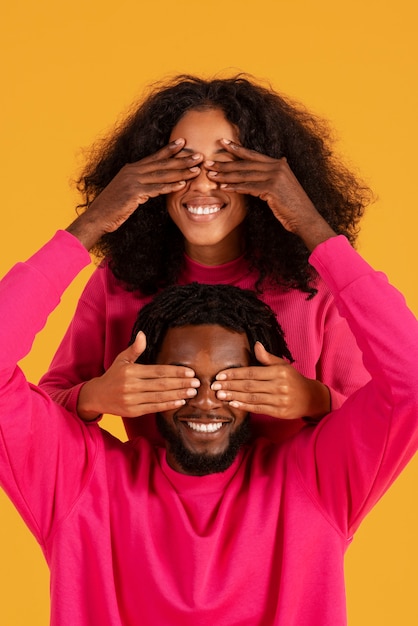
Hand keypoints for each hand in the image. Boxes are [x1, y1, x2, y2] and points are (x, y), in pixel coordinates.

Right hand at [67, 139, 203, 248]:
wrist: (97, 217)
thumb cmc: (112, 208)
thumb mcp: (126, 193)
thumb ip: (139, 187)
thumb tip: (150, 188)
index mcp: (131, 169)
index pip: (154, 157)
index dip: (169, 149)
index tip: (183, 142)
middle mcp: (132, 171)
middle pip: (162, 164)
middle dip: (182, 159)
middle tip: (199, 155)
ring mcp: (132, 181)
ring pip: (162, 175)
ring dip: (181, 172)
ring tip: (196, 170)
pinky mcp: (133, 193)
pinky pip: (156, 189)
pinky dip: (170, 187)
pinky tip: (183, 185)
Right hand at [77, 332, 199, 420]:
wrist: (97, 396)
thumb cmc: (113, 376)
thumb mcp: (122, 359)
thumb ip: (134, 349)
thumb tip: (142, 334)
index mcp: (131, 371)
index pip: (158, 371)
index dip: (175, 372)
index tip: (190, 372)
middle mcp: (131, 385)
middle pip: (161, 384)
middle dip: (181, 383)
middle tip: (197, 383)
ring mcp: (132, 399)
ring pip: (159, 397)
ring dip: (178, 394)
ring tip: (192, 392)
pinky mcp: (133, 411)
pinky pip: (153, 408)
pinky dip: (167, 405)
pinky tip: (180, 402)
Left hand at [205, 141, 335, 250]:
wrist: (305, 217)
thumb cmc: (293, 205)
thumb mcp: (285, 185)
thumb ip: (279, 173)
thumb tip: (280, 160)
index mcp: (279, 164)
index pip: (253, 155)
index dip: (237, 149)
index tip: (223, 143)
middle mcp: (277, 167)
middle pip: (245, 164)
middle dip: (225, 163)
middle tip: (209, 163)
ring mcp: (275, 176)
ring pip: (245, 175)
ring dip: (226, 176)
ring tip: (212, 176)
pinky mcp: (272, 188)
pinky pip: (249, 187)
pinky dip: (235, 188)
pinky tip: (223, 188)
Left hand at [211, 342, 329, 419]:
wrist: (310, 397)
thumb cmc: (293, 379)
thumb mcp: (283, 365)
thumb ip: (267, 357)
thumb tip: (255, 345)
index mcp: (279, 372)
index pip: (252, 372)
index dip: (234, 374)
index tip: (220, 375)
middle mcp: (279, 385)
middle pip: (249, 386)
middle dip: (230, 385)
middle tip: (214, 386)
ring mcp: (279, 400)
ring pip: (252, 398)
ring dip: (234, 396)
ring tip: (220, 395)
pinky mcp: (279, 412)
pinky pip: (258, 408)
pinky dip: (244, 406)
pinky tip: (233, 403)